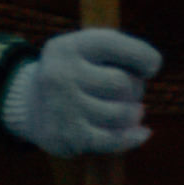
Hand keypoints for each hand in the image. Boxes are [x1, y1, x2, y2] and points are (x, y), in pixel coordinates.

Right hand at [0, 28, 162, 157]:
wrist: (31, 105)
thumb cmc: (75, 72)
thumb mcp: (86, 50)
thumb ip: (118, 50)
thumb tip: (152, 66)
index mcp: (68, 48)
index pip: (112, 44)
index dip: (141, 55)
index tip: (152, 66)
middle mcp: (61, 75)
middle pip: (123, 83)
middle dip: (136, 89)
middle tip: (131, 92)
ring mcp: (63, 108)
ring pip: (122, 114)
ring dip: (134, 114)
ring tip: (131, 110)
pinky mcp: (68, 136)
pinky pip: (113, 140)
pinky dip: (133, 137)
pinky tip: (142, 132)